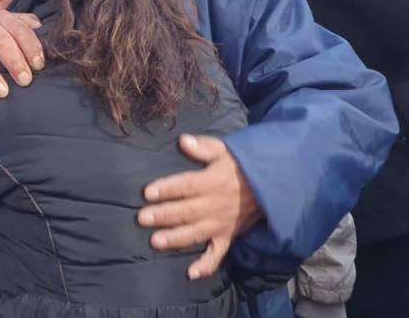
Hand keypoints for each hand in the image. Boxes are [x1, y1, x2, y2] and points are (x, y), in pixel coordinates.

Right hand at [0, 11, 42, 97]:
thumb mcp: (7, 25)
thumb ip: (25, 26)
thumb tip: (44, 30)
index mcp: (2, 18)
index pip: (20, 30)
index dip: (31, 48)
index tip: (38, 66)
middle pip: (1, 42)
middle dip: (14, 62)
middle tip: (24, 81)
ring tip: (2, 92)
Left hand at [139, 134, 261, 280]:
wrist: (273, 186)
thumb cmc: (242, 166)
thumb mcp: (226, 150)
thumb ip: (204, 147)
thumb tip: (183, 140)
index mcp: (213, 182)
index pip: (186, 186)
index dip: (166, 189)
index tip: (147, 192)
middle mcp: (216, 205)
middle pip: (186, 211)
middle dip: (163, 215)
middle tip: (142, 218)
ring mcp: (222, 223)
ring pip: (196, 233)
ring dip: (176, 239)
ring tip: (155, 242)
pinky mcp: (229, 236)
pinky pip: (217, 254)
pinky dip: (205, 265)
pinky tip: (190, 274)